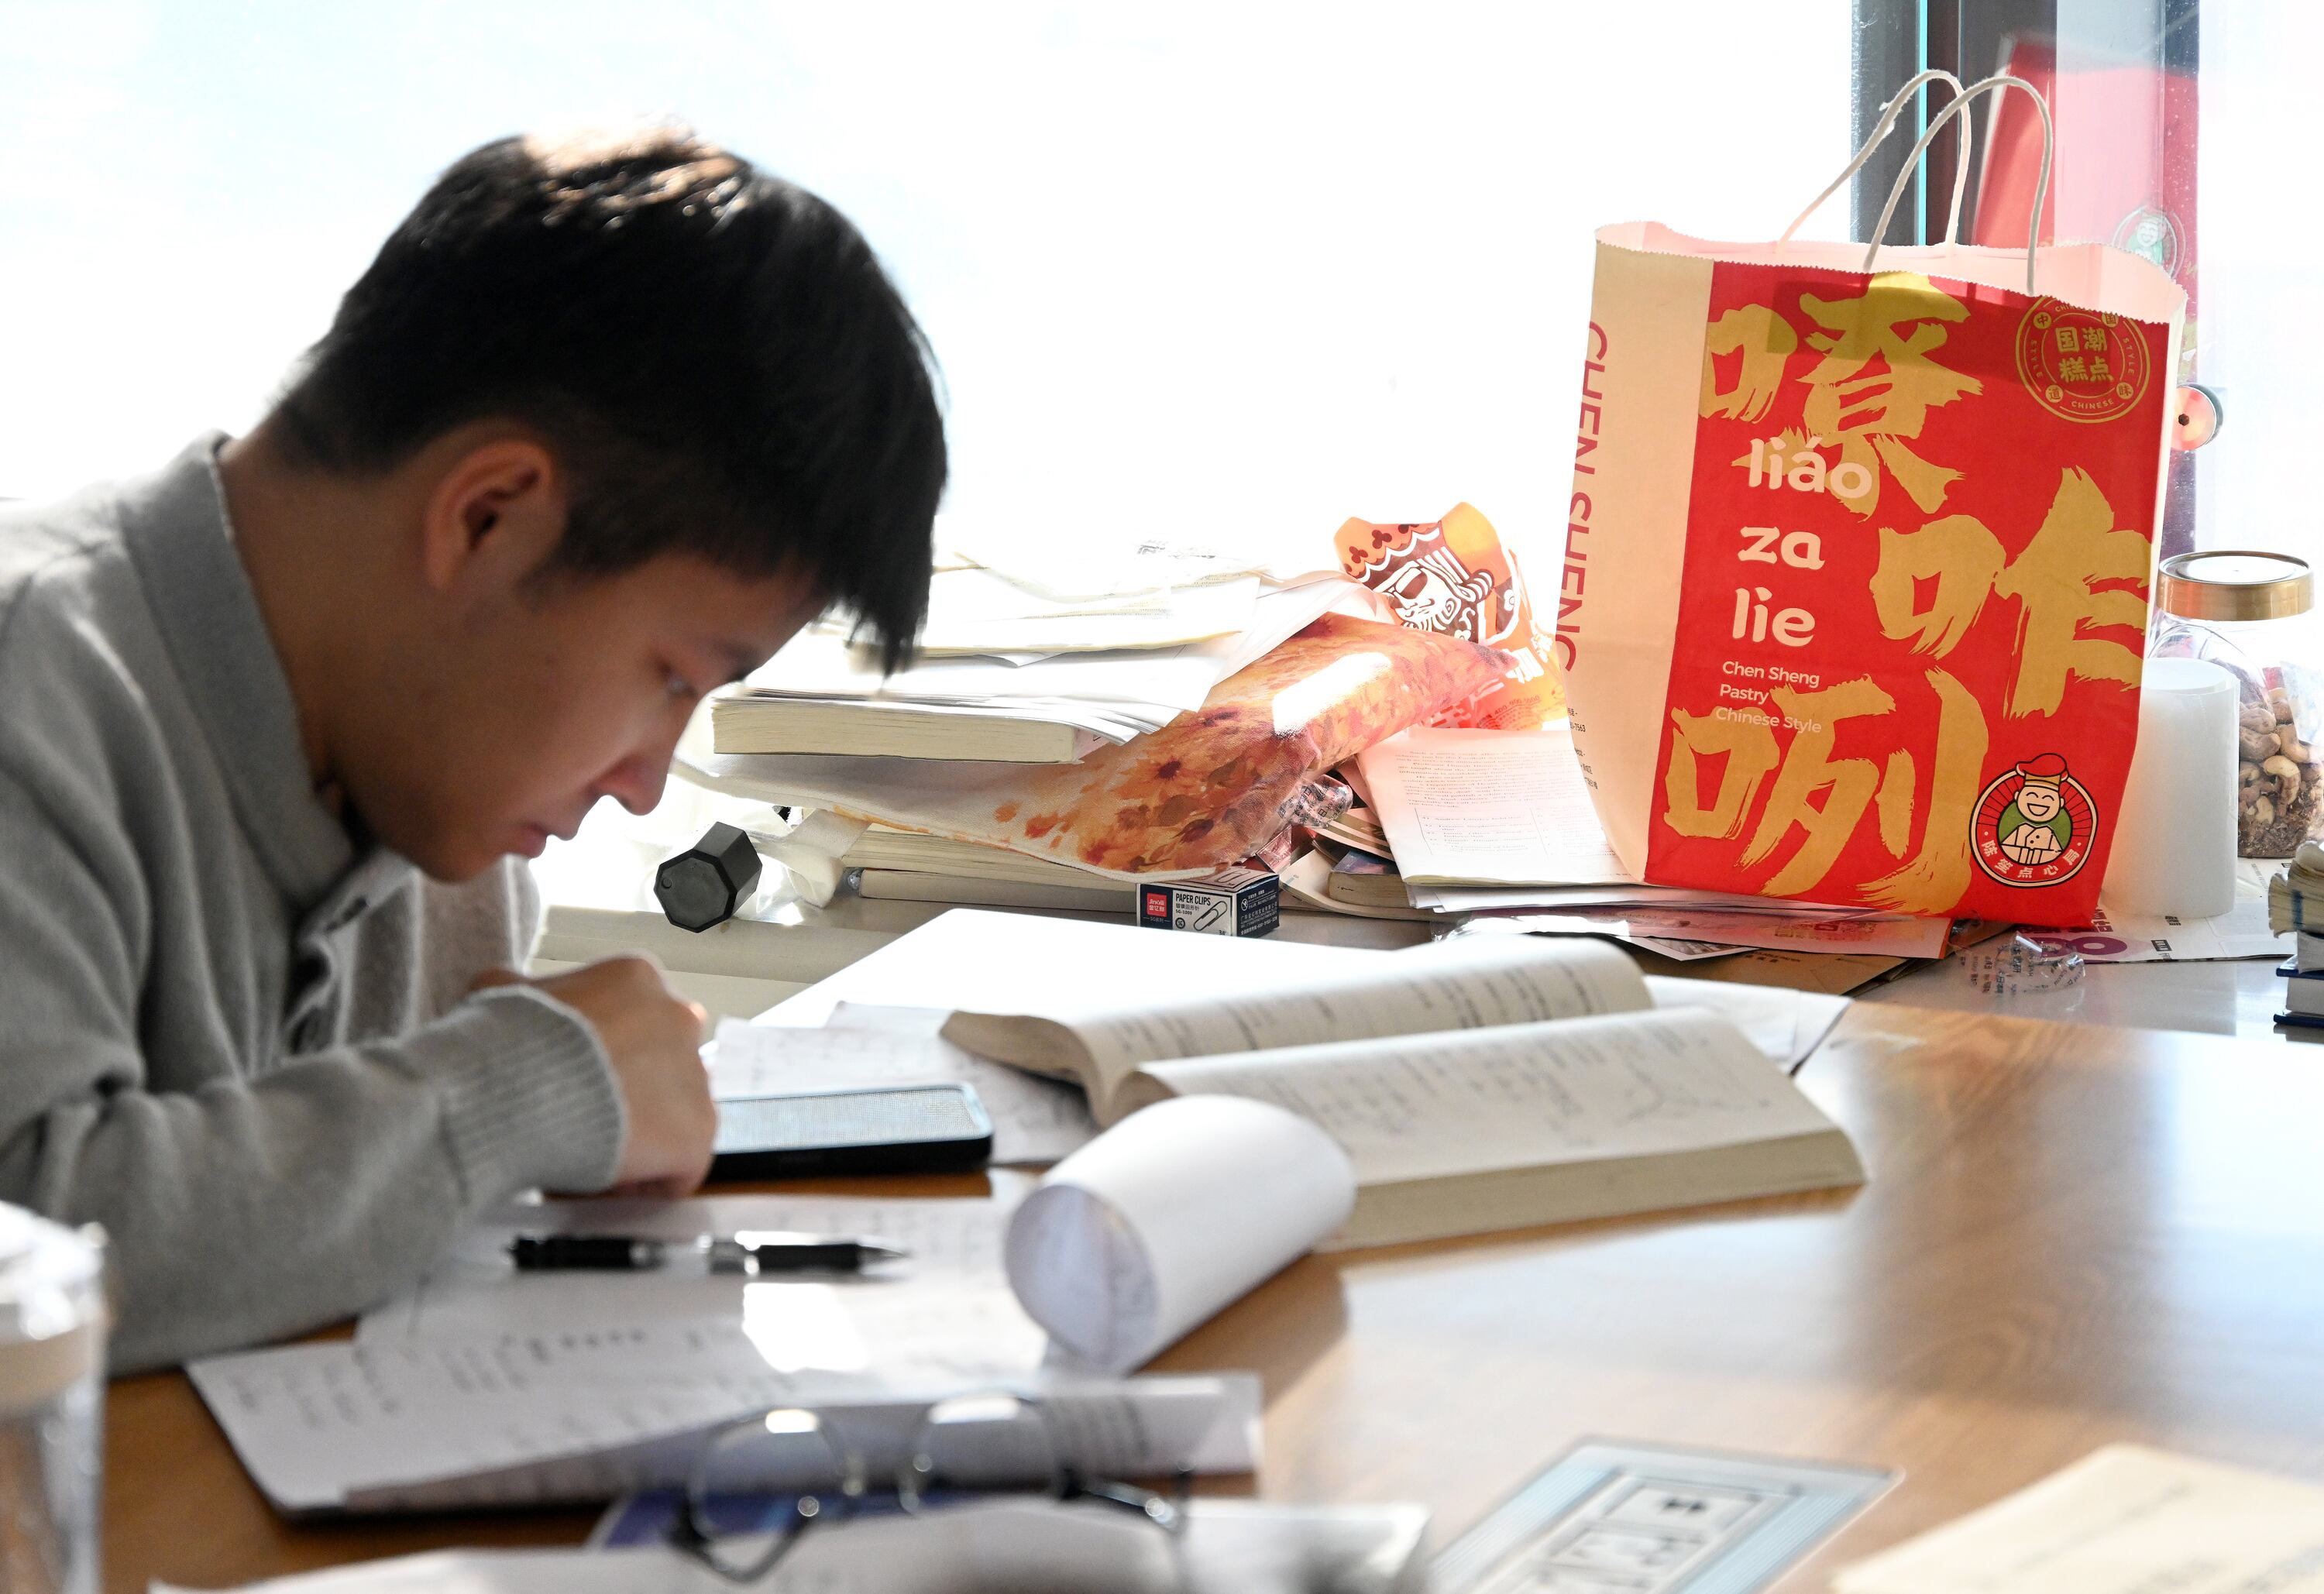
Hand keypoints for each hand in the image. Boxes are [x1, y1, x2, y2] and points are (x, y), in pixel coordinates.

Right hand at [471, 958, 714, 1197]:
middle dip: (623, 1102)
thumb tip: (511, 995)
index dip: (598, 1067)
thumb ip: (519, 992)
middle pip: (660, 1071)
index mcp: (636, 980)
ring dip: (633, 1143)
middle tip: (577, 1126)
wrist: (515, 1085)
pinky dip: (641, 1184)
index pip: (633, 1026)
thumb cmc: (502, 1040)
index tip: (568, 1091)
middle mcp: (678, 1018)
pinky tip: (602, 1186)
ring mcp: (695, 1076)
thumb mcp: (498, 993)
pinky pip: (678, 1169)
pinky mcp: (697, 1132)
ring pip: (672, 1120)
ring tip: (584, 1158)